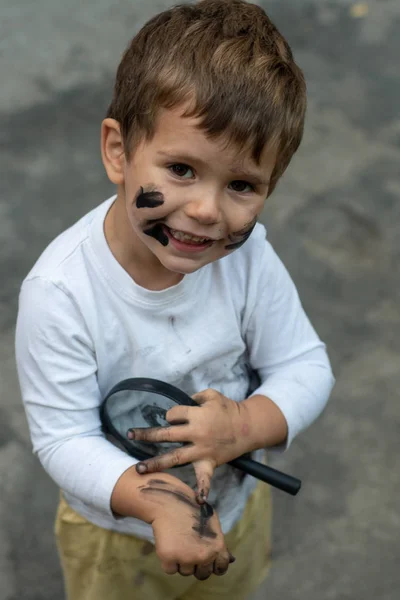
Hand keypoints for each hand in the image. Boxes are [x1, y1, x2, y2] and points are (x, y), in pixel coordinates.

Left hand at [128, 389, 251, 501]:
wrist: (248, 427)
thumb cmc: (228, 409)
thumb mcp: (212, 396)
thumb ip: (195, 397)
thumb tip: (183, 402)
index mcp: (197, 415)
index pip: (173, 414)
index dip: (171, 414)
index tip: (174, 417)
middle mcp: (196, 433)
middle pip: (167, 434)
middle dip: (147, 435)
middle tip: (130, 435)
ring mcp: (202, 450)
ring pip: (175, 458)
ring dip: (156, 463)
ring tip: (138, 468)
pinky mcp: (210, 463)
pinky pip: (205, 479)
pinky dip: (202, 490)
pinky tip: (196, 501)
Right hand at [142, 477, 235, 578]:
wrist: (169, 502)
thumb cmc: (191, 510)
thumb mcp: (212, 523)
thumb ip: (220, 543)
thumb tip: (231, 560)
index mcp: (217, 546)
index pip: (221, 568)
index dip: (214, 565)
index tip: (207, 560)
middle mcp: (204, 555)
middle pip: (202, 574)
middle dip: (196, 564)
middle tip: (189, 547)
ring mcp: (186, 558)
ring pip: (185, 571)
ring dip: (181, 561)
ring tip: (178, 540)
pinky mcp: (169, 558)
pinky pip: (170, 569)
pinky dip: (168, 560)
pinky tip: (169, 542)